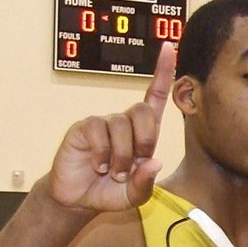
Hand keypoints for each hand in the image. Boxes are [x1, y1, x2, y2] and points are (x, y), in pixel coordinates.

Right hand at [45, 41, 175, 212]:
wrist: (78, 198)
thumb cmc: (109, 191)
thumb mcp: (134, 195)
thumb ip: (146, 183)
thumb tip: (154, 162)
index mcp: (142, 133)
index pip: (155, 97)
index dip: (163, 73)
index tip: (168, 48)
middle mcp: (124, 123)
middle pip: (143, 111)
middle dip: (144, 140)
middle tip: (132, 165)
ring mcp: (103, 123)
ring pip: (121, 125)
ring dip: (120, 156)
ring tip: (111, 172)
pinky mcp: (84, 127)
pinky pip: (99, 131)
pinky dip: (103, 154)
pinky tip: (97, 165)